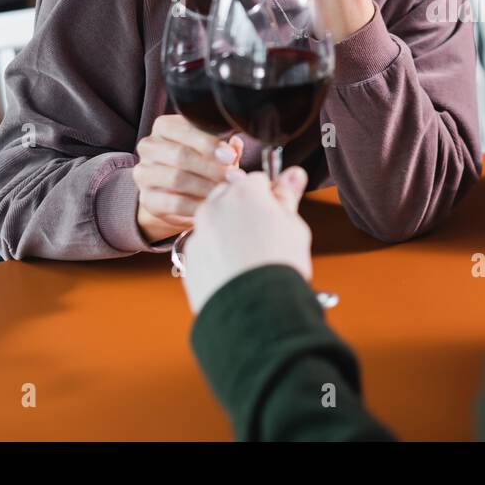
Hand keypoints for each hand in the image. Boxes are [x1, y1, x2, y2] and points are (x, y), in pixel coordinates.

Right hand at [133, 114, 244, 242]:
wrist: (178, 197)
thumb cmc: (199, 167)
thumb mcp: (213, 153)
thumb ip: (225, 149)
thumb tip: (236, 143)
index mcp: (164, 127)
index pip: (185, 129)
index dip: (209, 143)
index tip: (230, 156)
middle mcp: (149, 146)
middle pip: (180, 154)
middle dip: (211, 167)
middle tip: (232, 177)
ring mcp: (144, 173)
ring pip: (176, 178)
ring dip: (206, 186)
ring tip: (224, 191)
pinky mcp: (147, 198)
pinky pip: (173, 202)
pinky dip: (196, 205)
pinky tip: (211, 206)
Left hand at [180, 165, 312, 313]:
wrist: (255, 310)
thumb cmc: (279, 265)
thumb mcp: (293, 226)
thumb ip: (287, 197)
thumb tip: (294, 173)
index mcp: (244, 192)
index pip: (259, 180)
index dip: (271, 198)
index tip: (278, 215)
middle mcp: (214, 206)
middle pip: (231, 196)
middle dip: (245, 210)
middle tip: (264, 236)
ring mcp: (198, 233)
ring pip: (215, 223)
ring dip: (228, 231)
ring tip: (250, 257)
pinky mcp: (190, 259)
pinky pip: (206, 249)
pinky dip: (217, 255)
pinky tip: (235, 272)